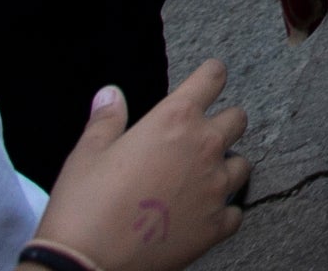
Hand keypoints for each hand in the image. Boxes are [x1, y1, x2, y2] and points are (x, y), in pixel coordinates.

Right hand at [35, 61, 247, 270]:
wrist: (86, 265)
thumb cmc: (84, 205)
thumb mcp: (87, 154)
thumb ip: (106, 119)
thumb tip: (111, 93)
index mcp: (174, 120)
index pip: (212, 78)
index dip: (211, 75)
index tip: (210, 77)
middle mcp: (204, 148)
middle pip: (238, 120)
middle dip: (222, 123)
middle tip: (200, 135)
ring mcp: (215, 188)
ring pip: (243, 165)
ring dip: (226, 166)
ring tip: (201, 177)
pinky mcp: (217, 226)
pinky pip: (235, 211)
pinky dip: (223, 211)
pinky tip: (201, 214)